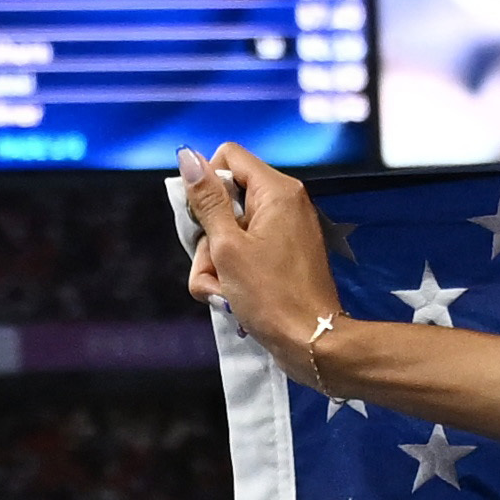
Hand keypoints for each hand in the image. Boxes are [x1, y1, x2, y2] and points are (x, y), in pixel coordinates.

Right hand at [175, 147, 355, 376]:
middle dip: (208, 237)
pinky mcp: (283, 256)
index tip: (201, 219)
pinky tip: (231, 299)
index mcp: (277, 191)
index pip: (228, 157)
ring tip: (223, 292)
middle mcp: (285, 203)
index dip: (206, 183)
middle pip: (226, 200)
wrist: (312, 343)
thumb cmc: (271, 296)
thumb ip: (207, 200)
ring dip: (216, 264)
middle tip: (214, 266)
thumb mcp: (228, 246)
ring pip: (230, 232)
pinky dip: (233, 273)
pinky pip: (246, 252)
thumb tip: (187, 155)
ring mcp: (285, 231)